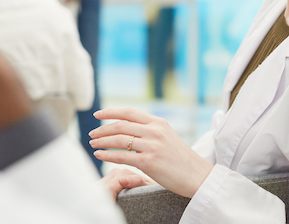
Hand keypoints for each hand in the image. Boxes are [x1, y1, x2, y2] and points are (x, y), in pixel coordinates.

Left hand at [90, 107, 212, 198]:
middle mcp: (154, 131)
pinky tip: (99, 155)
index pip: (129, 112)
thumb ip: (150, 130)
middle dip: (102, 129)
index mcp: (158, 122)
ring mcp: (151, 146)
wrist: (196, 175)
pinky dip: (107, 155)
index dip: (111, 112)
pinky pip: (121, 156)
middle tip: (92, 133)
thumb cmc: (180, 158)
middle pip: (120, 125)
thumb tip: (129, 127)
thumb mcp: (167, 136)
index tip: (98, 114)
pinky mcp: (148, 162)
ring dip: (101, 141)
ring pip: (118, 140)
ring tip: (92, 144)